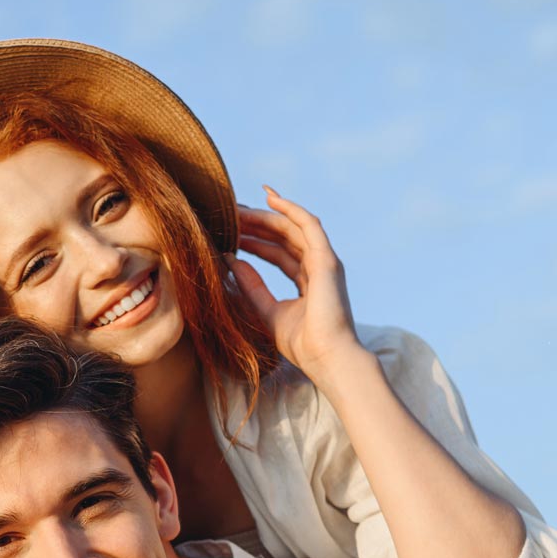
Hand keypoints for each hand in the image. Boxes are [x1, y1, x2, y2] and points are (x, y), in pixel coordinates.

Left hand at [230, 188, 365, 380]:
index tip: (231, 233)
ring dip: (266, 215)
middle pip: (284, 237)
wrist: (327, 359)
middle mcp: (318, 266)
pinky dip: (290, 209)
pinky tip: (270, 198)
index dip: (256, 240)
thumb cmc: (303, 345)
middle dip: (257, 224)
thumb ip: (252, 287)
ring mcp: (325, 261)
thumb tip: (231, 262)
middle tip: (230, 215)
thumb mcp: (268, 312)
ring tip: (239, 209)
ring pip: (293, 227)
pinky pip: (308, 225)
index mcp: (308, 280)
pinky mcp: (327, 260)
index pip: (279, 253)